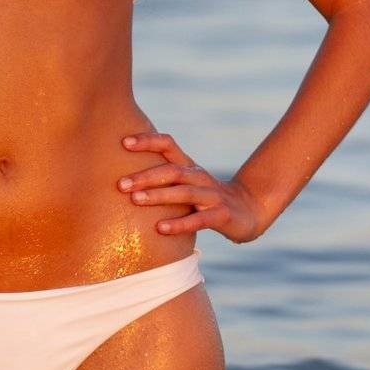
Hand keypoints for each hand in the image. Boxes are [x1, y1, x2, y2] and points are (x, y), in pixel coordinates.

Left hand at [118, 131, 267, 244]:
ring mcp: (212, 196)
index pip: (168, 145)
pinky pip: (199, 219)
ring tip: (135, 200)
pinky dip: (179, 223)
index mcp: (188, 166)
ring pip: (183, 192)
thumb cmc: (205, 198)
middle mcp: (199, 177)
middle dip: (145, 176)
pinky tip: (160, 228)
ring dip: (158, 195)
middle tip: (121, 184)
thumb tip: (120, 176)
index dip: (147, 141)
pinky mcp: (221, 215)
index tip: (123, 142)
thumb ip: (161, 178)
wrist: (249, 210)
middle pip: (172, 171)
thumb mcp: (185, 183)